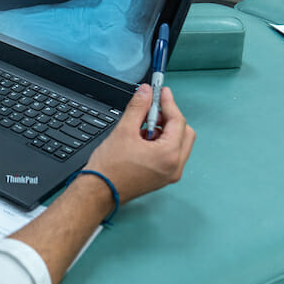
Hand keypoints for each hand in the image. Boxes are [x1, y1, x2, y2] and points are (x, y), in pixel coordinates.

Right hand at [85, 84, 194, 202]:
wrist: (99, 192)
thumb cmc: (110, 168)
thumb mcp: (124, 130)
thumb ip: (138, 107)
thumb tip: (146, 92)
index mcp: (169, 155)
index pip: (178, 121)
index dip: (169, 103)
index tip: (161, 92)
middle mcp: (175, 167)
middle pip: (184, 132)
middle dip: (170, 118)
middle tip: (153, 109)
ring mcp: (170, 174)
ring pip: (179, 144)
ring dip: (165, 131)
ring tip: (143, 127)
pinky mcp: (162, 178)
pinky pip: (170, 155)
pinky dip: (162, 143)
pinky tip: (143, 140)